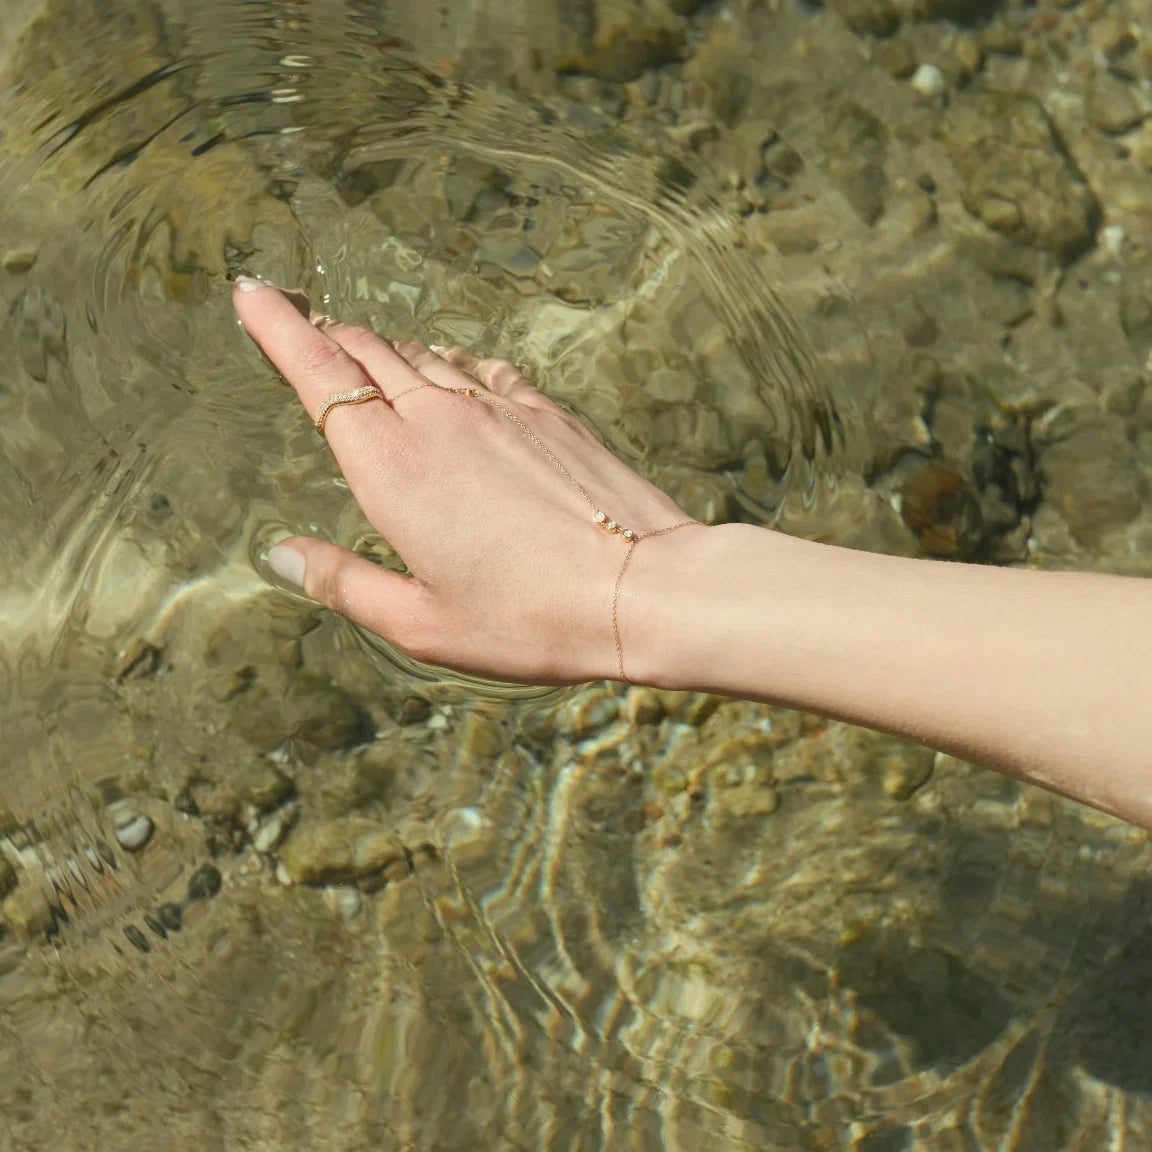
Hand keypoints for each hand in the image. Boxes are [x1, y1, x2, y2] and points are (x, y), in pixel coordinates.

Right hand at [232, 277, 699, 686]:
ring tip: (365, 351)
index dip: (277, 326)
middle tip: (301, 323)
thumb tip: (281, 553)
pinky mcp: (545, 411)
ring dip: (385, 349)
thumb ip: (343, 583)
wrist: (640, 588)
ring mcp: (497, 407)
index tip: (251, 292)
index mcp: (390, 466)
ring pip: (422, 355)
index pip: (318, 371)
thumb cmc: (528, 619)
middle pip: (366, 350)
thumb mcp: (421, 622)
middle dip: (326, 334)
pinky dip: (451, 364)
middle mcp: (437, 418)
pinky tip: (452, 373)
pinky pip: (482, 368)